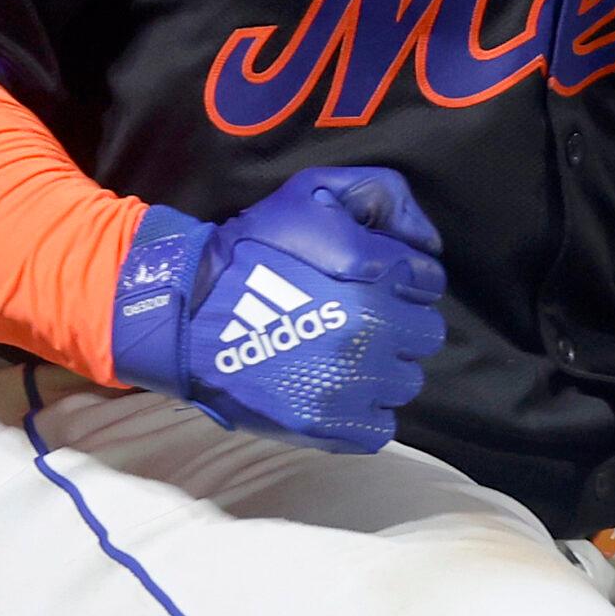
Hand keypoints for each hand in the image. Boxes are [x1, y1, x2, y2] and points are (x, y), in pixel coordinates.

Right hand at [110, 167, 446, 450]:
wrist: (186, 312)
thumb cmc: (252, 248)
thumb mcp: (313, 189)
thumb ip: (382, 194)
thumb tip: (427, 243)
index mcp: (369, 273)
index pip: (428, 283)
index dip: (406, 278)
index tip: (380, 281)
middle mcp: (368, 329)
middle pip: (425, 334)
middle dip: (402, 323)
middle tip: (367, 320)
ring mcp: (349, 383)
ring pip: (406, 381)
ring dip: (386, 368)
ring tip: (350, 356)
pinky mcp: (327, 425)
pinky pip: (380, 426)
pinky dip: (367, 411)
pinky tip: (342, 390)